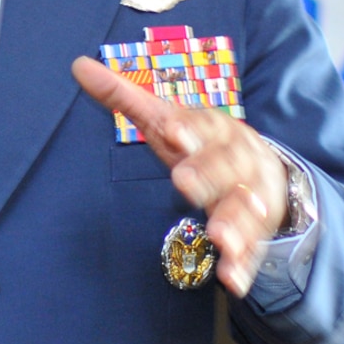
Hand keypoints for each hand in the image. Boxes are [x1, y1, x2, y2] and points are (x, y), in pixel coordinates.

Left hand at [72, 56, 288, 298]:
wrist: (265, 174)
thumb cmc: (200, 146)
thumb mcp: (165, 121)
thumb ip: (125, 97)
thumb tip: (79, 65)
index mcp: (215, 130)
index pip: (203, 124)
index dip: (189, 127)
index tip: (171, 130)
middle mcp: (238, 161)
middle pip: (226, 166)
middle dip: (208, 174)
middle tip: (184, 183)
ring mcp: (251, 198)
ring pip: (245, 209)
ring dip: (233, 223)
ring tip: (220, 238)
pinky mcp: (256, 234)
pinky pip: (252, 251)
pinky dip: (242, 265)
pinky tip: (231, 279)